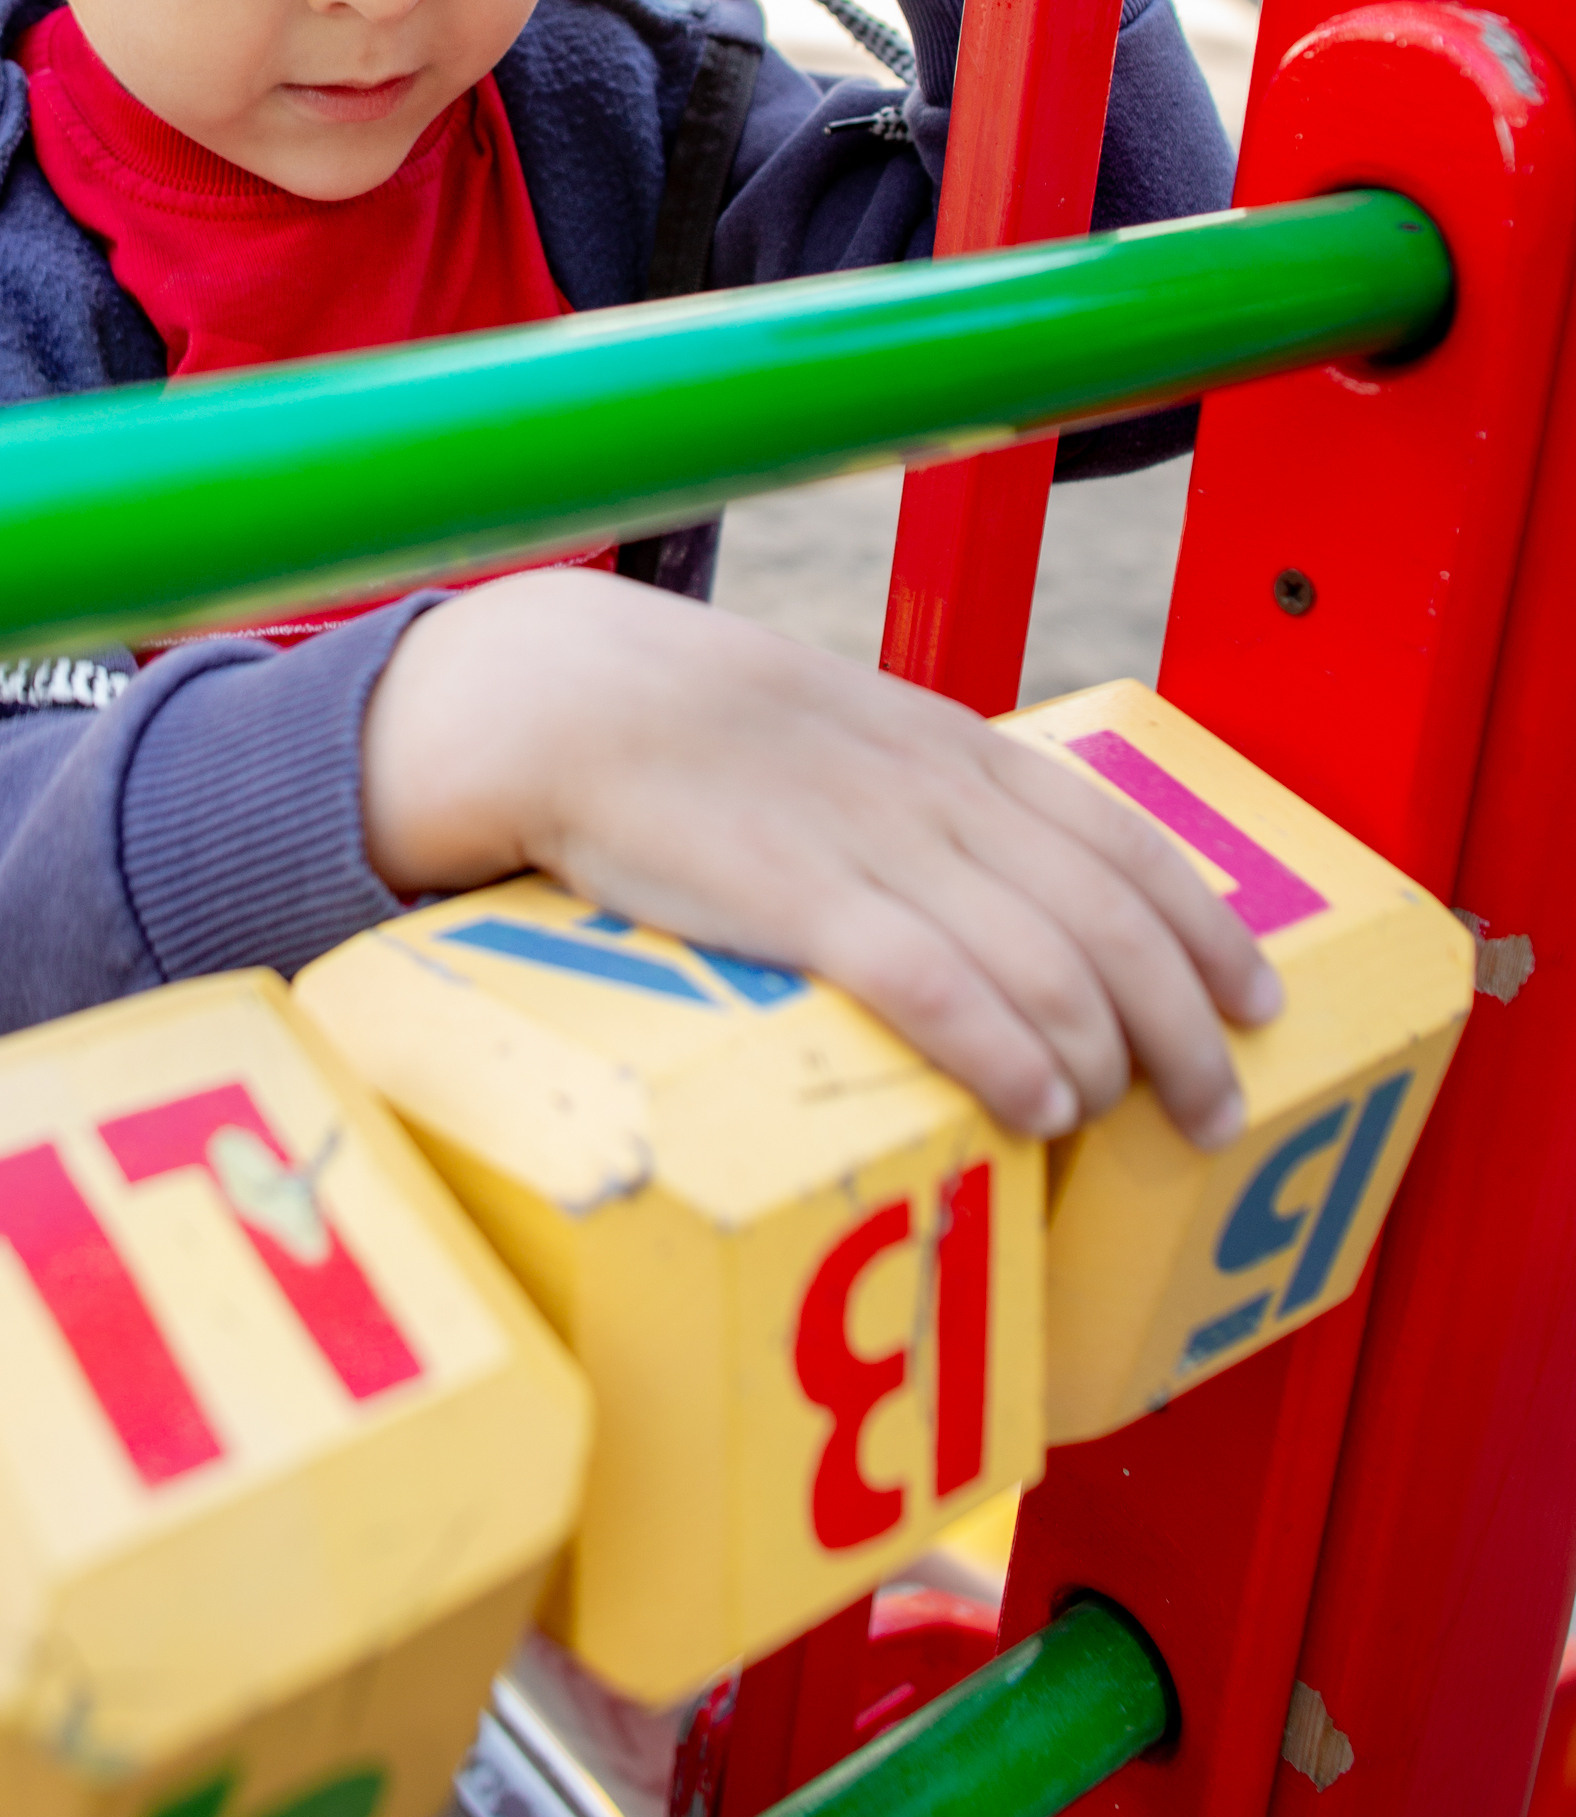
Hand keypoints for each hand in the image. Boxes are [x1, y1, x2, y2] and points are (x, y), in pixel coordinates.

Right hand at [361, 570, 1280, 1146]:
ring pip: (1042, 957)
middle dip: (1184, 1019)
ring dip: (1112, 1053)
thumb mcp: (834, 729)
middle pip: (1105, 914)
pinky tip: (1040, 1104)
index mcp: (946, 745)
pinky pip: (933, 984)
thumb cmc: (687, 726)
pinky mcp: (798, 900)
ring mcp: (871, 844)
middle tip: (1220, 1103)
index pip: (1117, 836)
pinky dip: (1005, 1049)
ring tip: (1136, 1118)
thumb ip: (914, 794)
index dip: (1201, 925)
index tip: (1258, 996)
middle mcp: (933, 793)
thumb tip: (986, 885)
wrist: (558, 698)